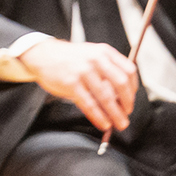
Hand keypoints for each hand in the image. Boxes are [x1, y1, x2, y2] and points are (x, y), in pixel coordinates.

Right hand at [18, 38, 137, 132]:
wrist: (43, 54)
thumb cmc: (69, 58)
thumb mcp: (91, 54)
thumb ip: (107, 68)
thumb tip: (122, 95)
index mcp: (104, 52)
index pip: (129, 71)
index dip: (133, 88)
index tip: (131, 98)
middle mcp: (95, 59)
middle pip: (121, 84)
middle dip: (127, 102)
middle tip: (127, 113)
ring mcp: (83, 71)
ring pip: (106, 97)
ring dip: (115, 114)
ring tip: (119, 123)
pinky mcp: (71, 83)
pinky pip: (90, 104)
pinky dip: (99, 116)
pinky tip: (103, 123)